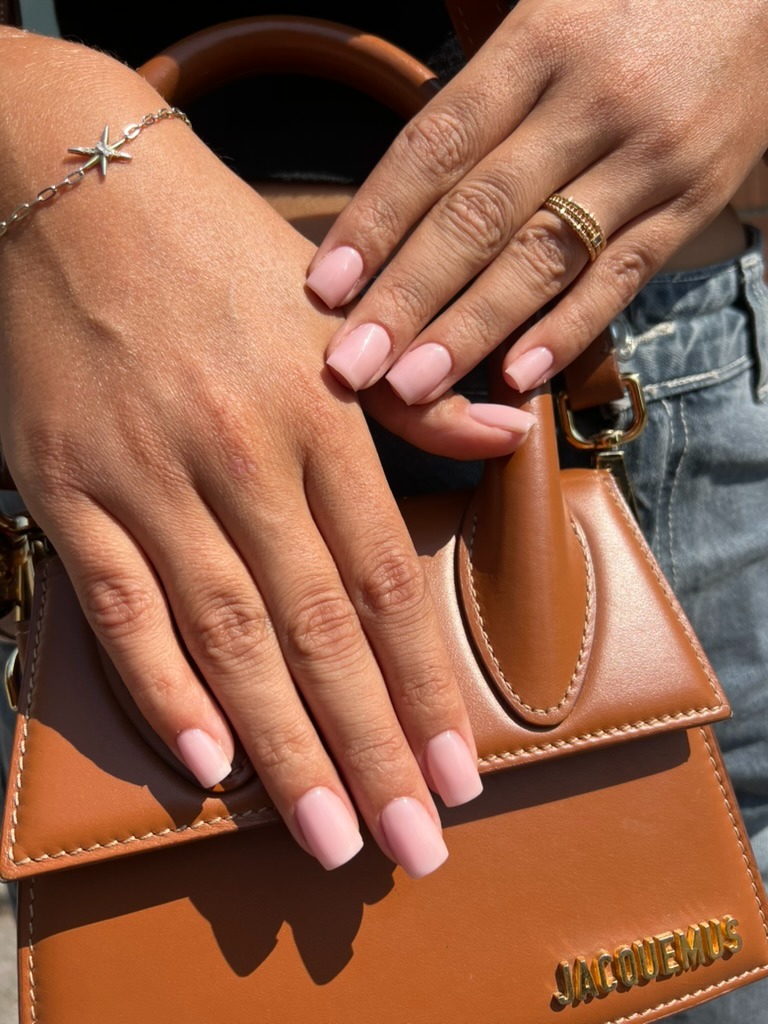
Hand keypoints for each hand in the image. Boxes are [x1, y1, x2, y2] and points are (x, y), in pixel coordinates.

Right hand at [0, 32, 500, 876]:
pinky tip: (204, 760)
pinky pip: (119, 604)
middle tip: (407, 847)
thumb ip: (417, 395)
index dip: (424, 685)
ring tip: (325, 837)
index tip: (459, 773)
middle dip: (369, 749)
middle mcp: (241, 457)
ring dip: (282, 747)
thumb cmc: (217, 251)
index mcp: (318, 415)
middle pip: (318, 632)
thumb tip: (505, 438)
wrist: (75, 189)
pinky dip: (158, 687)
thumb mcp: (335, 307)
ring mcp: (148, 478)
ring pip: (228, 637)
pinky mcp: (68, 488)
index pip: (384, 580)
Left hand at [306, 0, 767, 399]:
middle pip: (480, 215)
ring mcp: (646, 159)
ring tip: (412, 385)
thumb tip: (406, 186)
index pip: (437, 145)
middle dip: (407, 298)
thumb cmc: (631, 2)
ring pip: (543, 256)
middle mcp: (590, 104)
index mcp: (539, 43)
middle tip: (351, 365)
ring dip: (471, 329)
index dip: (376, 220)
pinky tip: (517, 375)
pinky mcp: (692, 201)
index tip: (326, 286)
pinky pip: (623, 275)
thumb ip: (483, 92)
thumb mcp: (548, 12)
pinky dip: (569, 328)